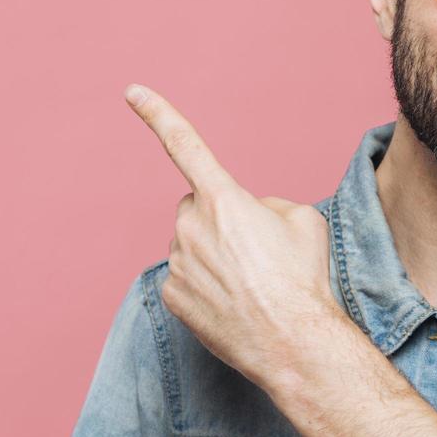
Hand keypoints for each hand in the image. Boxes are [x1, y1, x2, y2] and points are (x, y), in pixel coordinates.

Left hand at [123, 83, 347, 392]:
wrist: (295, 344)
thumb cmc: (305, 279)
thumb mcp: (304, 220)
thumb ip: (266, 205)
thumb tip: (249, 216)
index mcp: (223, 198)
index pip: (183, 144)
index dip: (156, 113)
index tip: (132, 92)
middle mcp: (191, 227)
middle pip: (196, 207)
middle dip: (218, 218)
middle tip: (255, 249)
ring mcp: (179, 263)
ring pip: (192, 245)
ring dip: (215, 255)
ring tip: (253, 283)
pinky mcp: (173, 297)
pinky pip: (186, 277)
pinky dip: (205, 285)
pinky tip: (233, 302)